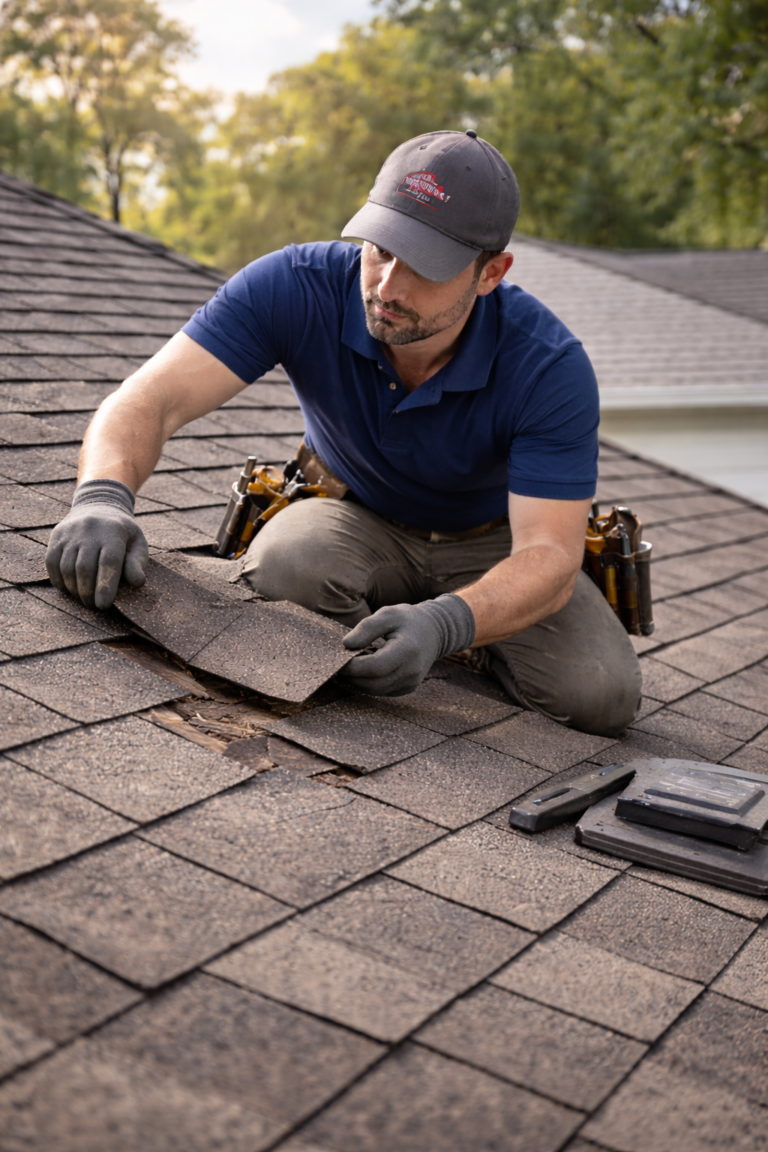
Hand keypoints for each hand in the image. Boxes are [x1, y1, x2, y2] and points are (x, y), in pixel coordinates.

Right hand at [46, 479, 147, 609]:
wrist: (99, 506)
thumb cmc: (122, 534)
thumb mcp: (138, 543)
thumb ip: (137, 563)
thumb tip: (137, 582)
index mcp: (114, 531)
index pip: (108, 562)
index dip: (105, 587)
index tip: (103, 606)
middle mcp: (90, 529)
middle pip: (84, 568)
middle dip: (88, 593)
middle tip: (93, 607)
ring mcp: (70, 532)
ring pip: (66, 567)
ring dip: (73, 590)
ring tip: (83, 600)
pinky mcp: (56, 535)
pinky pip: (51, 562)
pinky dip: (58, 580)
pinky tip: (68, 590)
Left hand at [341, 594, 474, 695]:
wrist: (434, 632)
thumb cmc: (407, 620)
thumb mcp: (387, 614)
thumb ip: (366, 627)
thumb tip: (346, 644)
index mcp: (407, 650)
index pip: (374, 667)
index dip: (352, 667)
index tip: (339, 658)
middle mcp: (412, 671)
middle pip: (372, 683)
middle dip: (351, 676)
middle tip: (339, 663)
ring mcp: (411, 682)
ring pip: (375, 690)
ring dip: (358, 681)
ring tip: (353, 664)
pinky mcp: (408, 688)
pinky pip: (382, 690)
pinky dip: (369, 683)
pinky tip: (366, 668)